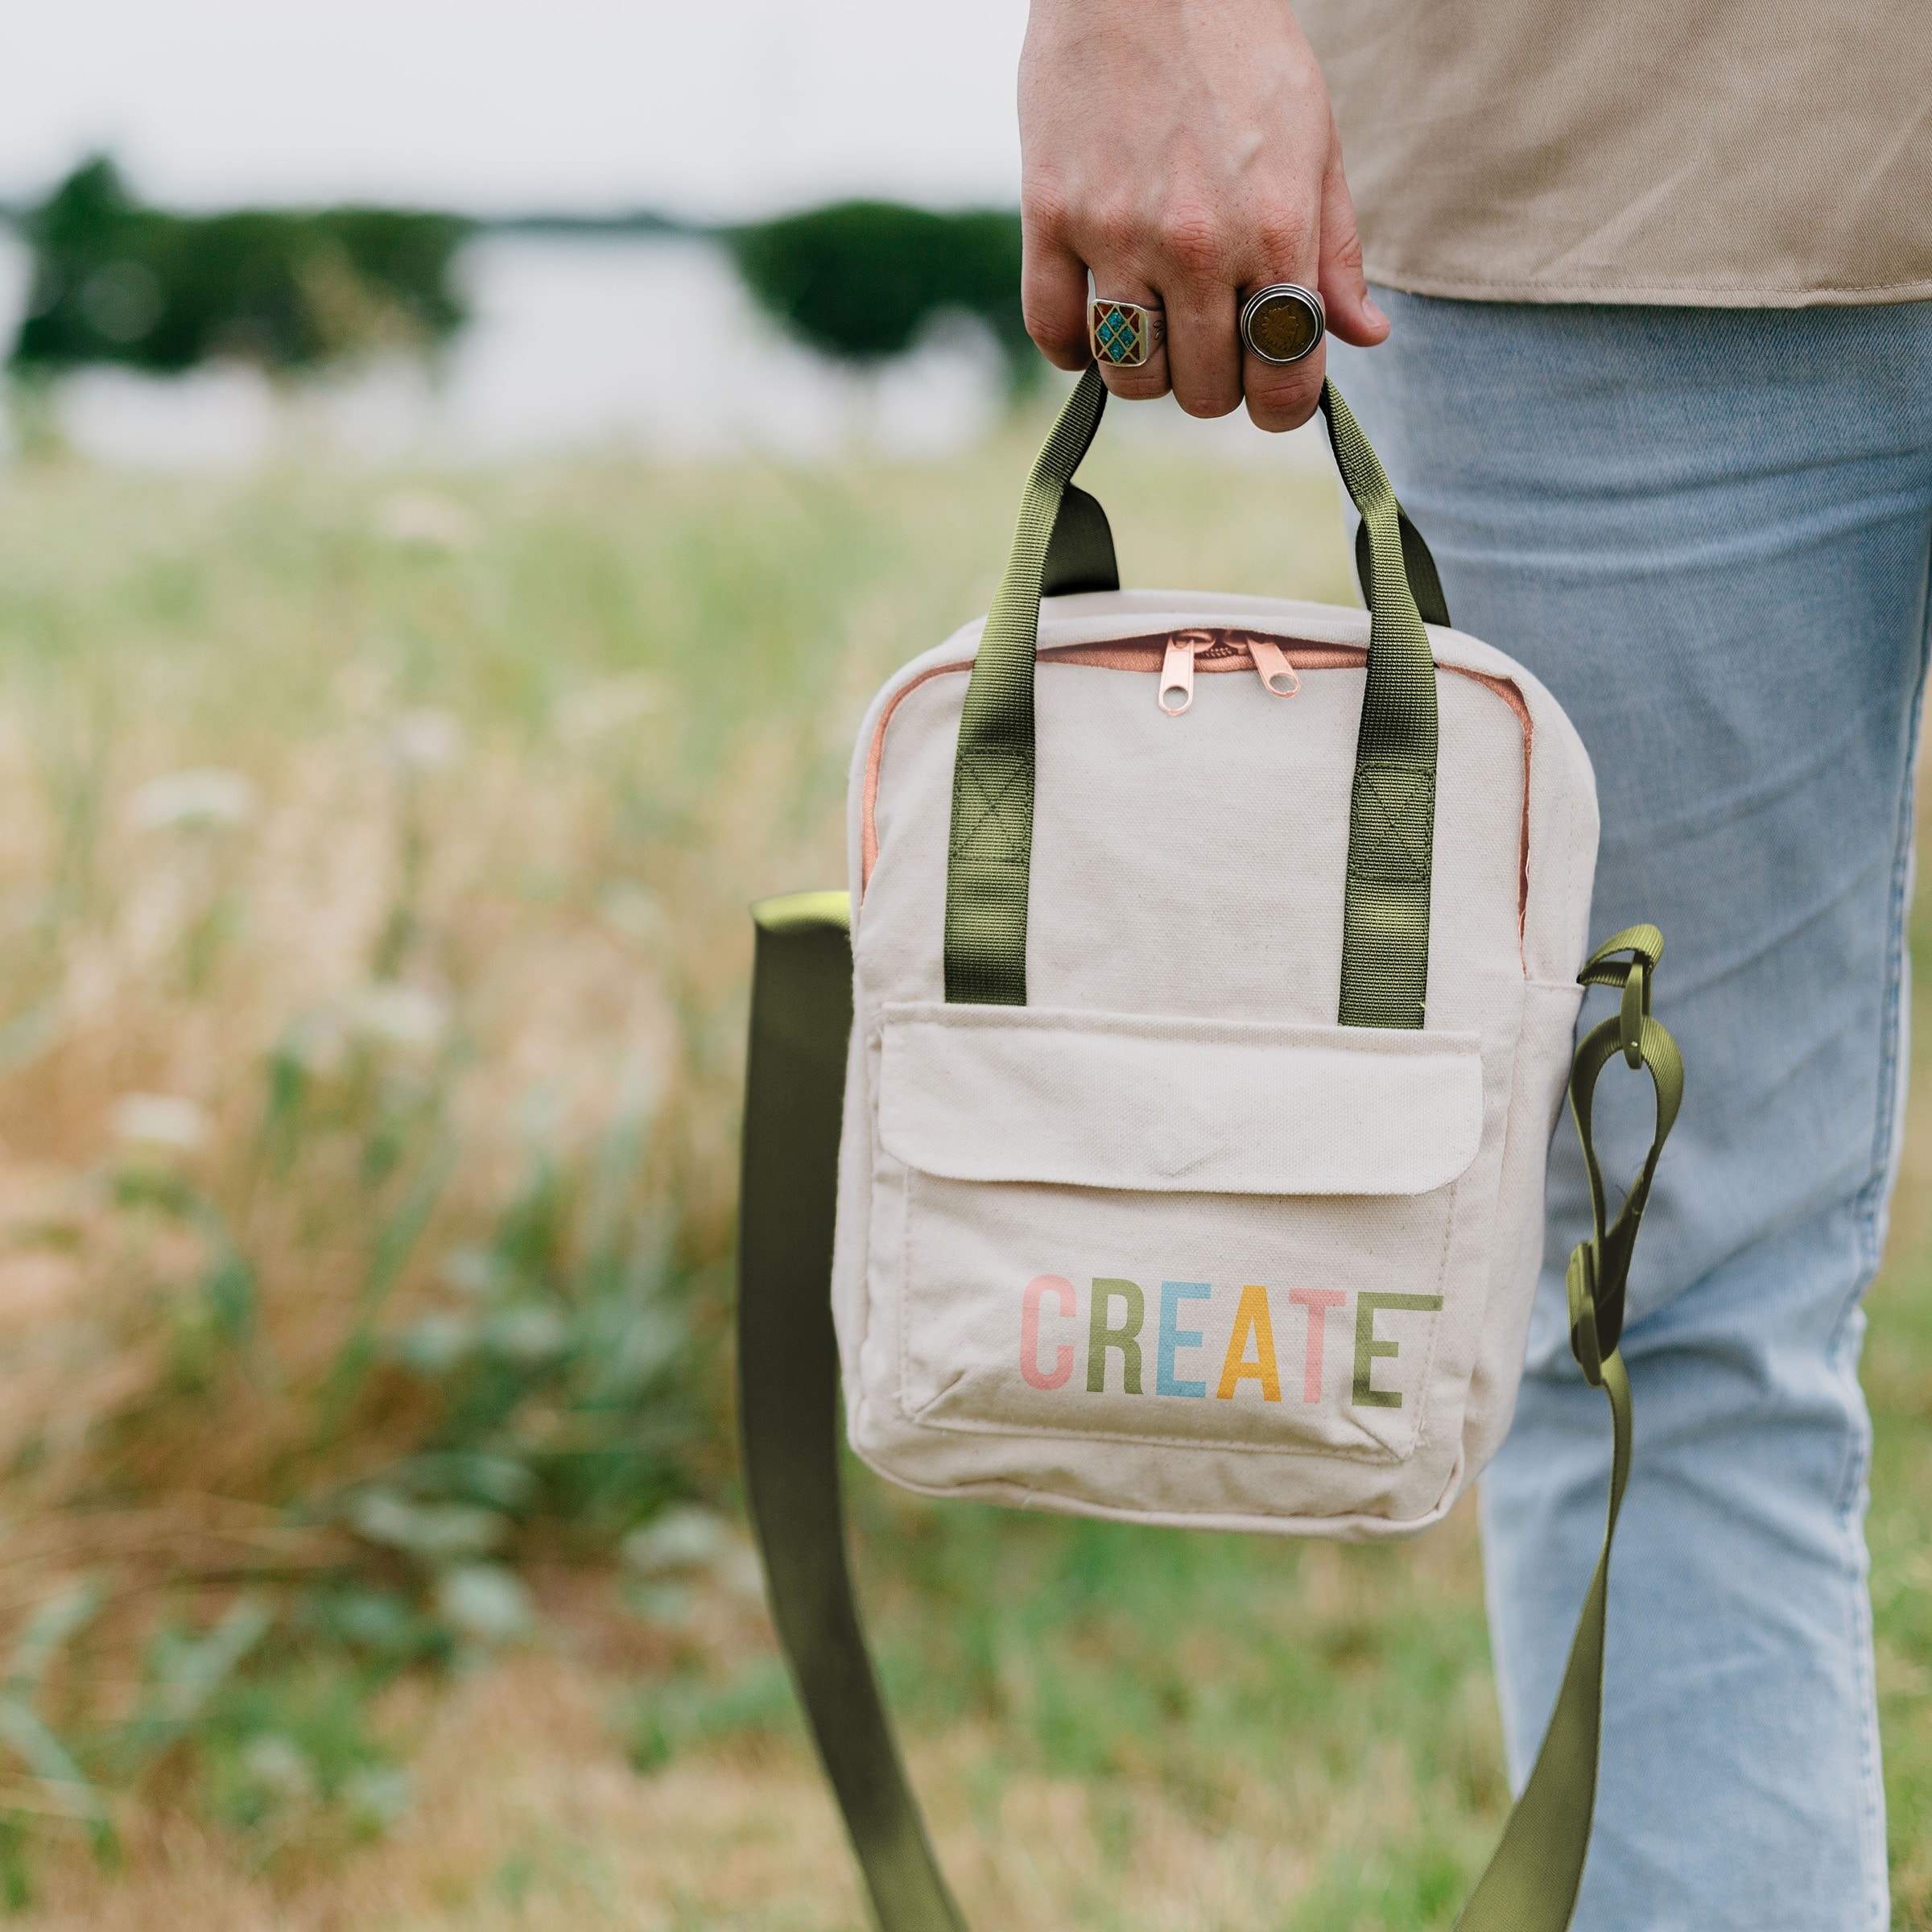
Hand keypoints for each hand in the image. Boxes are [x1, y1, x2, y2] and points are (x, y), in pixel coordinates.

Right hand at [1018, 0, 1387, 430]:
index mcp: (1276, 228)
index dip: (1279, 405)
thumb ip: (1335, 249)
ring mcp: (1118, 233)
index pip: (1283, 375)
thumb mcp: (1313, 139)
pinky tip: (1093, 317)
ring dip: (1144, 371)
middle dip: (1213, 383)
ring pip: (1131, 374)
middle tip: (1208, 342)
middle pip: (1204, 390)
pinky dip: (1073, 348)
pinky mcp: (1051, 215)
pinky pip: (1055, 333)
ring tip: (1152, 326)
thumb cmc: (1239, 49)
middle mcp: (1199, 243)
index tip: (1268, 397)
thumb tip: (1364, 335)